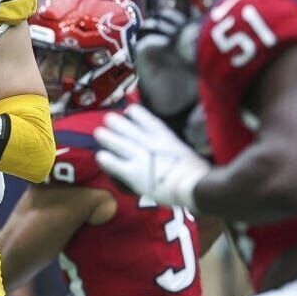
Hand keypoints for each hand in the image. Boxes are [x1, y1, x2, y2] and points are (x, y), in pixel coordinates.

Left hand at [95, 105, 209, 208]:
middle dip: (117, 123)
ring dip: (107, 137)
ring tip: (98, 132)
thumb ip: (177, 151)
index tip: (129, 109)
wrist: (196, 185)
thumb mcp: (188, 153)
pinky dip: (107, 159)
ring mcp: (141, 157)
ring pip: (119, 143)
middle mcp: (150, 143)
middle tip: (107, 118)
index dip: (137, 114)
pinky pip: (116, 164)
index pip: (148, 120)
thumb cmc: (199, 173)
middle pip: (129, 129)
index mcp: (166, 138)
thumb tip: (179, 155)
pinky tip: (99, 156)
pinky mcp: (134, 173)